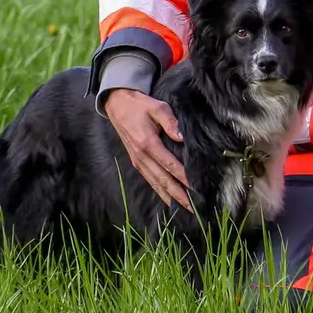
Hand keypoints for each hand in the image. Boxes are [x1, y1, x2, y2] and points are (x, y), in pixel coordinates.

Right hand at [105, 89, 192, 211]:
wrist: (116, 104)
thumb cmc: (139, 105)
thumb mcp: (157, 107)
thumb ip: (171, 122)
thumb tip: (182, 137)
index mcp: (148, 143)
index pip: (170, 165)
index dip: (183, 177)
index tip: (196, 188)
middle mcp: (142, 156)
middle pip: (163, 180)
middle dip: (179, 195)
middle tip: (194, 207)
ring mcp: (137, 161)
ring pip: (155, 183)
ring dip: (170, 197)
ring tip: (184, 208)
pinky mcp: (136, 161)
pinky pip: (149, 180)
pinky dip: (159, 191)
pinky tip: (168, 199)